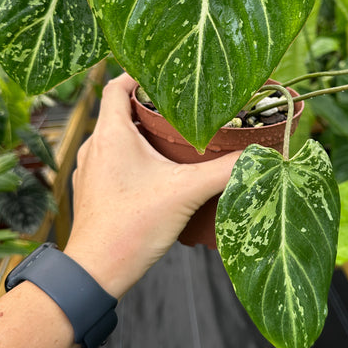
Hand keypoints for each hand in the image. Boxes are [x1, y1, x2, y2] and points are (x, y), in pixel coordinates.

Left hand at [64, 73, 239, 298]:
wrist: (95, 272)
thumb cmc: (132, 226)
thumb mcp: (186, 192)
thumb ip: (224, 171)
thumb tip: (258, 155)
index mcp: (111, 134)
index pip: (115, 86)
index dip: (137, 75)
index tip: (163, 75)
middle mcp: (95, 146)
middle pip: (119, 111)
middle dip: (149, 107)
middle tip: (180, 109)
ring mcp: (89, 170)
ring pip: (115, 138)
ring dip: (140, 134)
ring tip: (171, 140)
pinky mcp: (92, 191)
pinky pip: (111, 161)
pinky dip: (131, 158)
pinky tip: (155, 173)